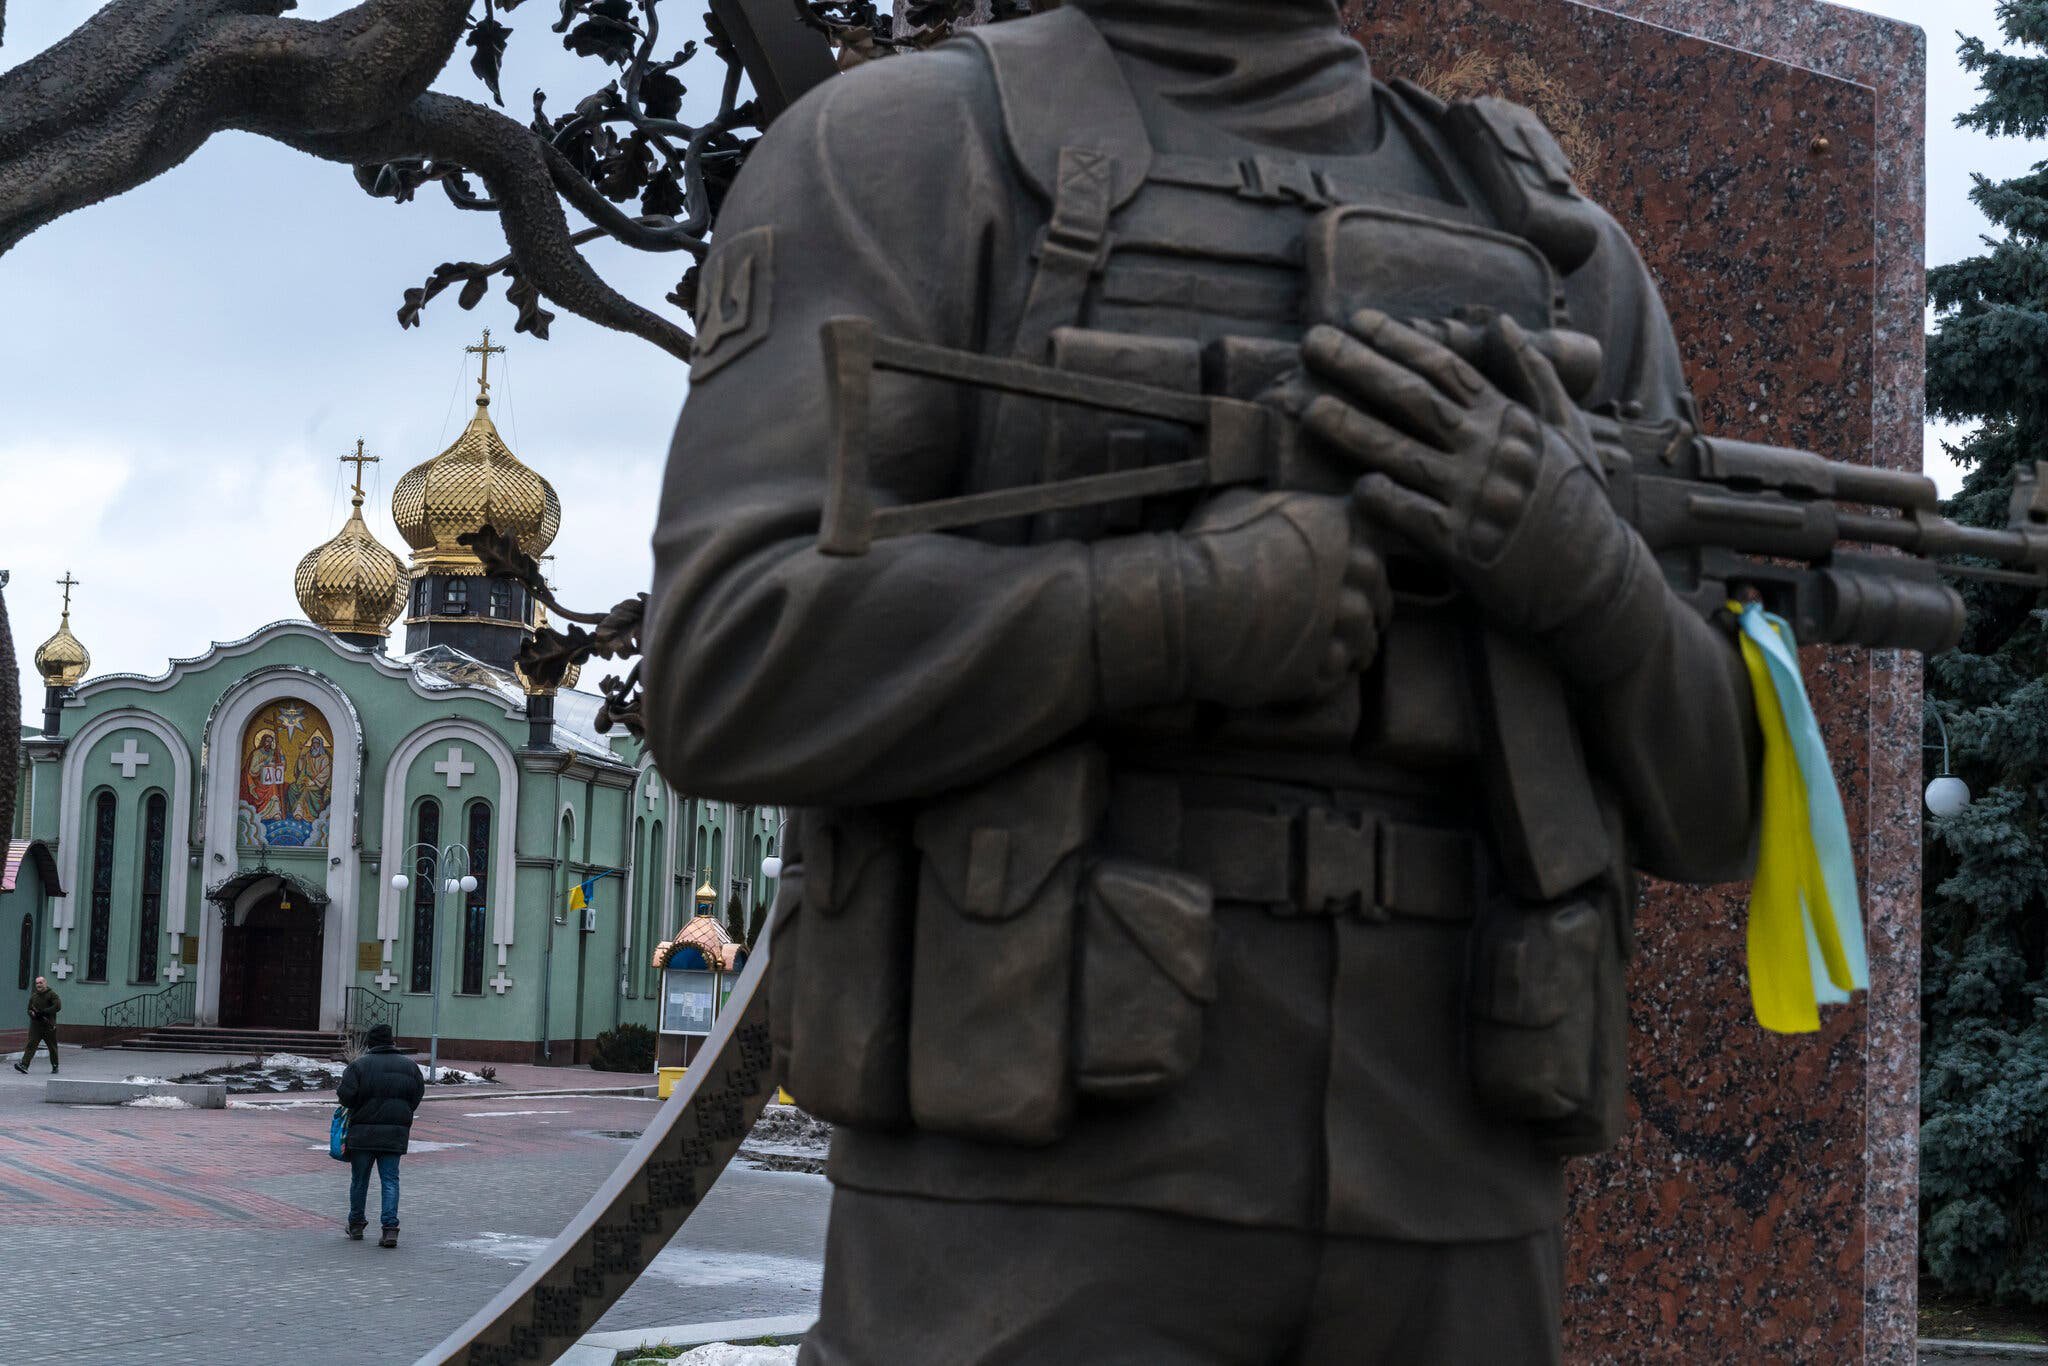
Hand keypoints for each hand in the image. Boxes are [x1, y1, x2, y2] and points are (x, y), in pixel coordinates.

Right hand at [1179, 490, 1390, 706]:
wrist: (1180, 606)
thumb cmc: (1203, 550)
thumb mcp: (1241, 506)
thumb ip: (1279, 511)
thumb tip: (1282, 512)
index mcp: (1335, 529)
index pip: (1375, 550)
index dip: (1370, 570)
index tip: (1364, 580)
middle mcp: (1345, 576)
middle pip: (1377, 597)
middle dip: (1373, 610)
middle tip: (1360, 620)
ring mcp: (1332, 626)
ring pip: (1363, 640)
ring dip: (1358, 646)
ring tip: (1350, 653)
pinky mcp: (1312, 670)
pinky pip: (1336, 676)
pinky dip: (1333, 674)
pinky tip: (1320, 672)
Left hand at [1300, 309, 1655, 668]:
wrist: (1592, 580)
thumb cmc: (1576, 502)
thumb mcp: (1565, 431)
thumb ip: (1532, 375)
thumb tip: (1500, 324)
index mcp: (1507, 420)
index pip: (1446, 369)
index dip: (1399, 342)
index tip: (1359, 320)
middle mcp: (1488, 451)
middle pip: (1412, 399)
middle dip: (1358, 367)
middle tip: (1312, 343)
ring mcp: (1474, 496)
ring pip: (1400, 454)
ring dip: (1351, 429)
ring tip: (1308, 408)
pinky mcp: (1464, 546)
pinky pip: (1412, 517)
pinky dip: (1382, 500)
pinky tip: (1352, 486)